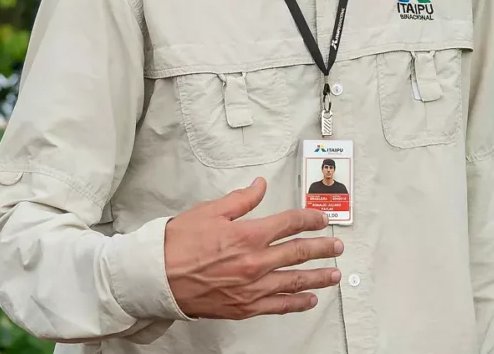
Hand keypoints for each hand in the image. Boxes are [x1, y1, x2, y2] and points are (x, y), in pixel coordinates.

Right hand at [165, 177, 342, 319]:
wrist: (157, 277)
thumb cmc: (179, 244)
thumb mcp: (210, 211)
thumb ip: (241, 199)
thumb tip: (260, 186)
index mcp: (248, 235)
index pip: (289, 224)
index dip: (309, 219)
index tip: (320, 219)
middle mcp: (255, 262)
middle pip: (298, 252)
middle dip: (322, 248)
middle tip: (336, 246)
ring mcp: (251, 287)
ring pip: (294, 281)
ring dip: (318, 277)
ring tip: (334, 273)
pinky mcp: (244, 307)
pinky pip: (278, 306)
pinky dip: (297, 303)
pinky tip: (310, 299)